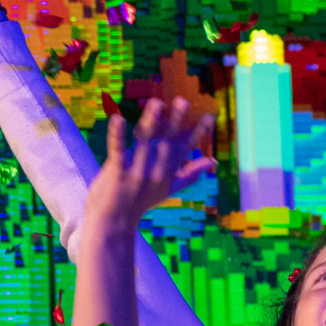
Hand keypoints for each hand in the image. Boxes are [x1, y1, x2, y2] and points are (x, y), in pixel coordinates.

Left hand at [79, 98, 217, 239]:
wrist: (113, 224)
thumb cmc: (139, 203)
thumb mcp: (168, 188)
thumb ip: (189, 174)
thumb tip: (212, 162)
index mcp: (167, 172)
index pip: (185, 149)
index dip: (197, 134)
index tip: (209, 117)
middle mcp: (155, 171)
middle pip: (167, 142)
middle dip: (175, 122)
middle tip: (183, 101)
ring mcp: (136, 172)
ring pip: (144, 142)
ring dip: (151, 121)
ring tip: (157, 102)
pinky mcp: (116, 172)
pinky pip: (117, 150)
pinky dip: (117, 135)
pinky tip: (118, 118)